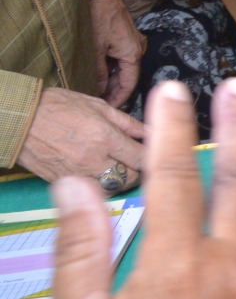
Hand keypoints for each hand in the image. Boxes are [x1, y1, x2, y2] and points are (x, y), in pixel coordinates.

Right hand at [16, 87, 143, 188]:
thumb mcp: (99, 106)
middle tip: (135, 161)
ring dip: (119, 182)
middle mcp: (93, 159)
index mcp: (105, 137)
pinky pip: (89, 192)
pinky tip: (100, 174)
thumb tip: (150, 132)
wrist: (21, 119)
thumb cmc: (59, 107)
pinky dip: (100, 187)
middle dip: (138, 171)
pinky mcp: (63, 183)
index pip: (141, 157)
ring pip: (111, 190)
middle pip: (130, 178)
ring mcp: (77, 174)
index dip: (151, 156)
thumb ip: (128, 123)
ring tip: (118, 168)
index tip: (151, 152)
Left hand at [88, 0, 143, 107]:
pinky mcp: (127, 39)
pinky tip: (101, 74)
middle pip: (128, 77)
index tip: (110, 109)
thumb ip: (98, 72)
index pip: (130, 84)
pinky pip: (123, 59)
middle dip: (115, 91)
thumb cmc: (100, 19)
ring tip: (98, 91)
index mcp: (133, 54)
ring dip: (113, 80)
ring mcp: (134, 44)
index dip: (120, 98)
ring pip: (125, 69)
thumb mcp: (95, 49)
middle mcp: (137, 50)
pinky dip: (113, 69)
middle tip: (101, 102)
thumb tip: (98, 90)